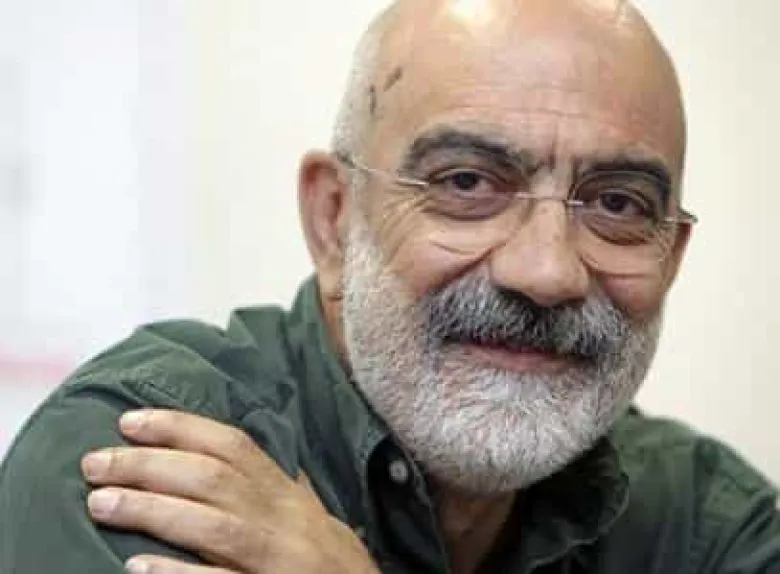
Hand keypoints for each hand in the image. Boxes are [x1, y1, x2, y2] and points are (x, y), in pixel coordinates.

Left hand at [81, 410, 378, 573]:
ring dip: (151, 511)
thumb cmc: (328, 554)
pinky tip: (136, 567)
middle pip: (211, 480)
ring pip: (211, 525)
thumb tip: (232, 450)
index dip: (179, 427)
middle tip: (94, 463)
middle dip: (149, 466)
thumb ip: (274, 480)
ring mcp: (274, 556)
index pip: (230, 445)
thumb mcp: (306, 509)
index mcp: (284, 492)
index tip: (129, 421)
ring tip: (99, 503)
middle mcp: (280, 517)